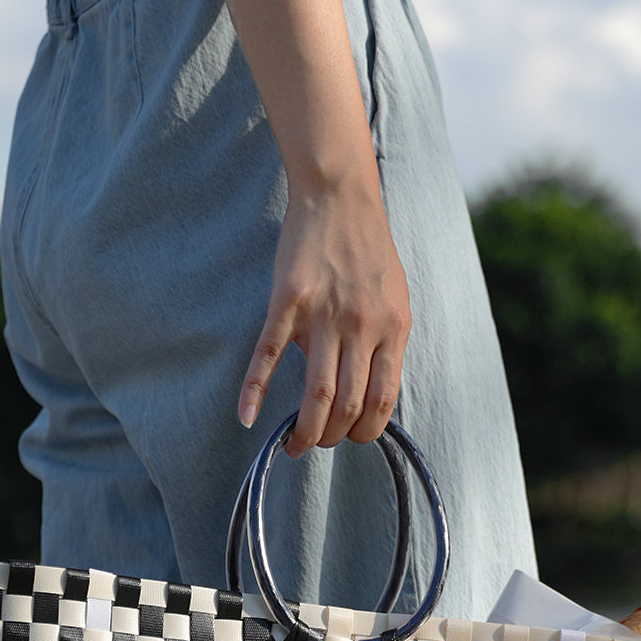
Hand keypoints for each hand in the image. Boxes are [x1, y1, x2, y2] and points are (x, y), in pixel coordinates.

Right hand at [238, 176, 411, 456]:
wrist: (339, 195)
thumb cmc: (368, 249)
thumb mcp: (393, 299)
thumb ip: (383, 342)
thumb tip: (367, 391)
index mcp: (392, 328)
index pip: (382, 401)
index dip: (365, 431)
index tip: (349, 437)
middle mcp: (361, 326)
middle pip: (349, 406)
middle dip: (331, 437)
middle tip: (315, 443)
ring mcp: (323, 314)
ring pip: (316, 393)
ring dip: (304, 430)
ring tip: (293, 445)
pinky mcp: (288, 301)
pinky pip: (269, 355)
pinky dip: (255, 390)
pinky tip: (247, 417)